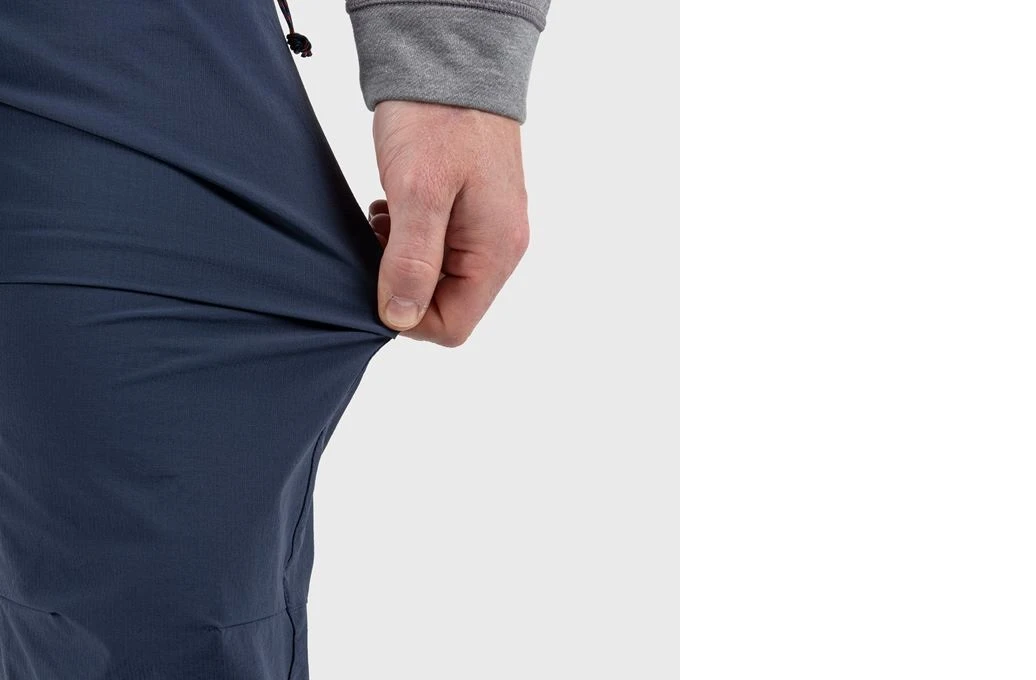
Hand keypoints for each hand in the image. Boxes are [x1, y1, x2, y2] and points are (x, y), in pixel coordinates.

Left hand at [366, 100, 530, 346]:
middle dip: (403, 283)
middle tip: (381, 238)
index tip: (377, 278)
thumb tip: (400, 317)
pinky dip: (407, 239)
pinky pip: (437, 251)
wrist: (451, 61)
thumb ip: (411, 261)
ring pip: (438, 279)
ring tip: (386, 217)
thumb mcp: (417, 193)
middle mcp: (499, 247)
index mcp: (496, 250)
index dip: (407, 315)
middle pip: (447, 305)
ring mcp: (487, 230)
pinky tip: (393, 209)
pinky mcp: (470, 213)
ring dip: (402, 260)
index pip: (453, 326)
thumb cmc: (439, 119)